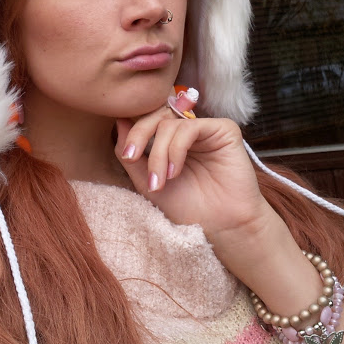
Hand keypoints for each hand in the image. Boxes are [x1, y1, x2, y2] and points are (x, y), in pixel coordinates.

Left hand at [114, 105, 276, 243]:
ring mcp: (206, 129)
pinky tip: (175, 171)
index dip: (133, 132)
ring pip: (170, 124)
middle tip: (132, 158)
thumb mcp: (148, 183)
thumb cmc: (187, 208)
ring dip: (159, 153)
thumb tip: (119, 121)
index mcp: (171, 140)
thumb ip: (132, 154)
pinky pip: (190, 127)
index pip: (147, 121)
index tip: (127, 156)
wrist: (222, 227)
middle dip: (140, 136)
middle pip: (156, 116)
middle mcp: (188, 131)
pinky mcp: (224, 130)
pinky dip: (177, 149)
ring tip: (161, 181)